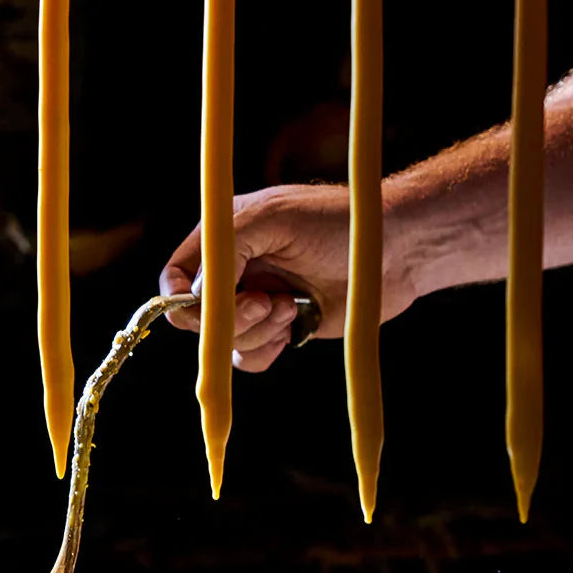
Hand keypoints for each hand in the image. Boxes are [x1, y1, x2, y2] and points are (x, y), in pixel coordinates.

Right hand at [158, 184, 417, 372]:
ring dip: (255, 330)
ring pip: (225, 339)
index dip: (177, 295)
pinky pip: (251, 356)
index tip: (198, 308)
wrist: (395, 249)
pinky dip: (267, 348)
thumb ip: (228, 247)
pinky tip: (296, 325)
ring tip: (292, 307)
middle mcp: (235, 270)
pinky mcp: (282, 329)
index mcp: (225, 236)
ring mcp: (257, 301)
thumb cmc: (336, 221)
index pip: (177, 273)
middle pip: (196, 314)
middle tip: (264, 302)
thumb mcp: (274, 216)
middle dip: (226, 316)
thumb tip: (192, 294)